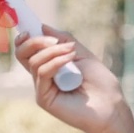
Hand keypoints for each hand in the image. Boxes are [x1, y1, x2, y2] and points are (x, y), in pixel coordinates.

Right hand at [14, 25, 131, 132]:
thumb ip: (62, 40)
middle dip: (35, 41)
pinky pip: (42, 73)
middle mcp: (42, 76)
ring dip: (53, 51)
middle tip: (55, 40)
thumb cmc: (100, 82)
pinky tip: (70, 60)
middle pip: (23, 54)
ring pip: (33, 61)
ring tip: (72, 52)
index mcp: (49, 66)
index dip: (25, 38)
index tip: (31, 27)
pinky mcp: (43, 98)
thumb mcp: (82, 54)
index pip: (28, 50)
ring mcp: (42, 87)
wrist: (111, 106)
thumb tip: (42, 26)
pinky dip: (55, 63)